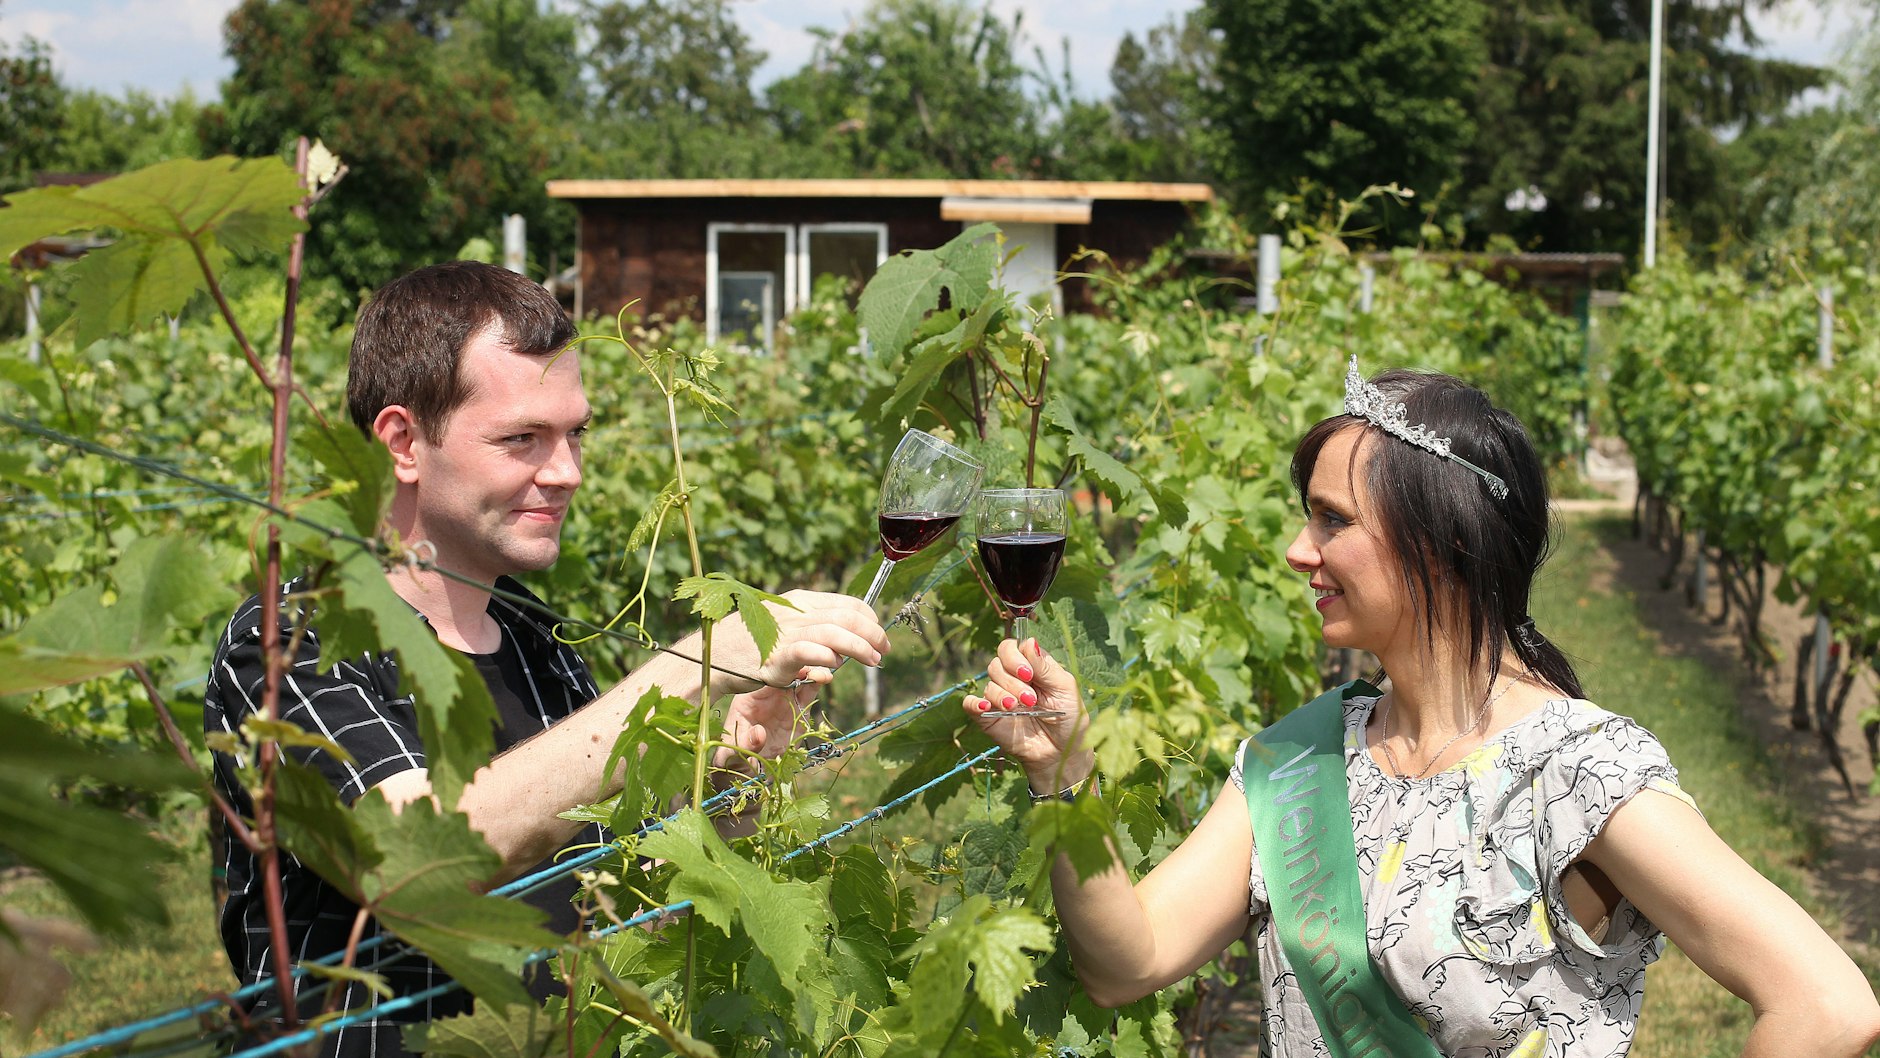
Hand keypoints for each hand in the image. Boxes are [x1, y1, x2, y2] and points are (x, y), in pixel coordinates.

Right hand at [697, 589, 889, 695]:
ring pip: (836, 632)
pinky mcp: (778, 654)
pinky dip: (829, 657)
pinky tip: (836, 667)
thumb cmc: (752, 643)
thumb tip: (842, 644)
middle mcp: (797, 612)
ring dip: (860, 647)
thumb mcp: (785, 626)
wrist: (715, 653)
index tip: (879, 634)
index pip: (847, 603)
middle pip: (847, 616)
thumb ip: (812, 629)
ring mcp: (787, 632)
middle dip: (873, 633)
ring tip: (874, 660)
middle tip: (884, 649)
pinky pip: (811, 651)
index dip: (870, 618)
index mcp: (801, 601)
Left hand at [710, 675, 818, 780]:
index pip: (762, 676)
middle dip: (798, 660)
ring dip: (812, 669)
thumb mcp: (732, 757)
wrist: (749, 778)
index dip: (776, 666)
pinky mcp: (801, 713)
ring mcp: (785, 702)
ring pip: (800, 677)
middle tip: (811, 665)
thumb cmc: (733, 763)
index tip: (788, 665)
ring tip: (822, 674)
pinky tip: (826, 677)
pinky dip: (819, 681)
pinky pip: (811, 692)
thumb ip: (744, 746)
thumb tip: (760, 733)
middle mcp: (768, 695)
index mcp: (748, 699)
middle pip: (784, 670)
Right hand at [961, 638, 1093, 794]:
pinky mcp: (988, 718)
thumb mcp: (1065, 689)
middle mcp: (1013, 680)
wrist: (1062, 754)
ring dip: (1003, 694)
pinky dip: (975, 703)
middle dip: (1012, 679)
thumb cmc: (1069, 719)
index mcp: (1031, 668)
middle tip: (1030, 698)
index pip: (1012, 648)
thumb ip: (1046, 666)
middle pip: (997, 663)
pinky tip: (988, 708)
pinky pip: (971, 704)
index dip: (1016, 656)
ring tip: (1021, 709)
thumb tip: (1030, 641)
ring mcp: (1000, 699)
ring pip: (989, 683)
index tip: (1029, 673)